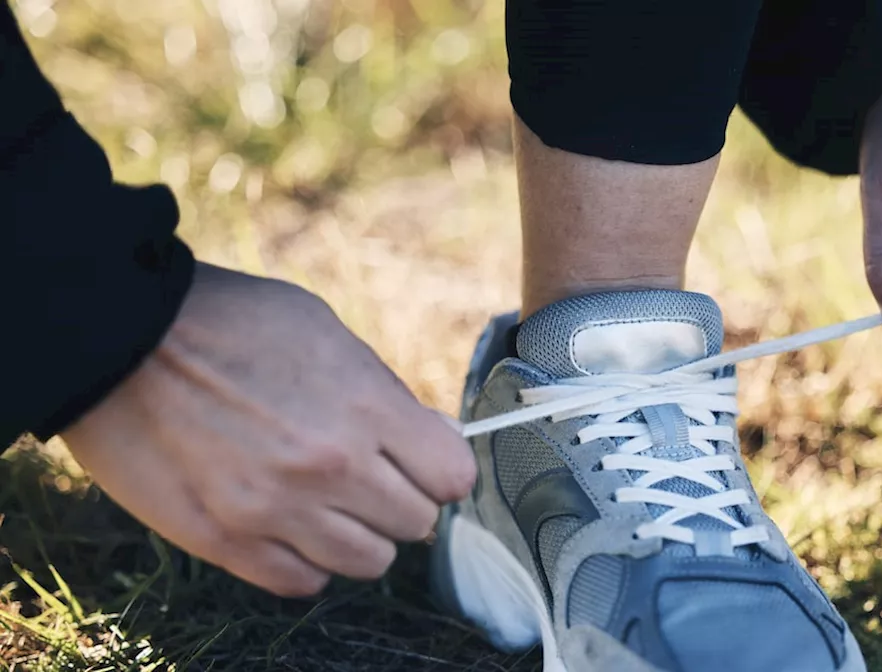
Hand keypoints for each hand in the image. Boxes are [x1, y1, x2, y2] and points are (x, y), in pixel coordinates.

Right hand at [61, 263, 474, 595]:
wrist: (118, 338)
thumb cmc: (228, 322)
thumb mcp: (325, 332)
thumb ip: (384, 393)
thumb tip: (434, 436)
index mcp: (364, 407)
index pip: (452, 476)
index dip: (442, 468)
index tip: (423, 461)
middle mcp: (329, 467)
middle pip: (416, 522)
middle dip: (403, 500)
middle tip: (371, 477)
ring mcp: (276, 511)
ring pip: (368, 562)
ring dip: (359, 535)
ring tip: (329, 502)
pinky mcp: (226, 541)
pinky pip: (302, 583)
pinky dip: (306, 561)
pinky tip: (290, 525)